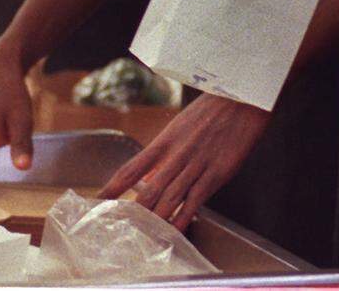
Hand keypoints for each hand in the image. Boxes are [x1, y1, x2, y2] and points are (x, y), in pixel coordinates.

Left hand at [98, 94, 269, 230]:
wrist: (242, 98)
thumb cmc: (212, 110)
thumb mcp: (182, 125)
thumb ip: (165, 151)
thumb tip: (148, 175)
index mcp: (165, 140)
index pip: (131, 168)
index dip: (112, 188)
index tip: (96, 203)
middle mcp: (177, 154)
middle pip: (148, 191)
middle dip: (132, 214)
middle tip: (117, 231)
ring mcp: (197, 164)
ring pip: (169, 199)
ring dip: (155, 221)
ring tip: (142, 240)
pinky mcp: (217, 172)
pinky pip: (195, 200)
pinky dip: (183, 218)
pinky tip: (175, 232)